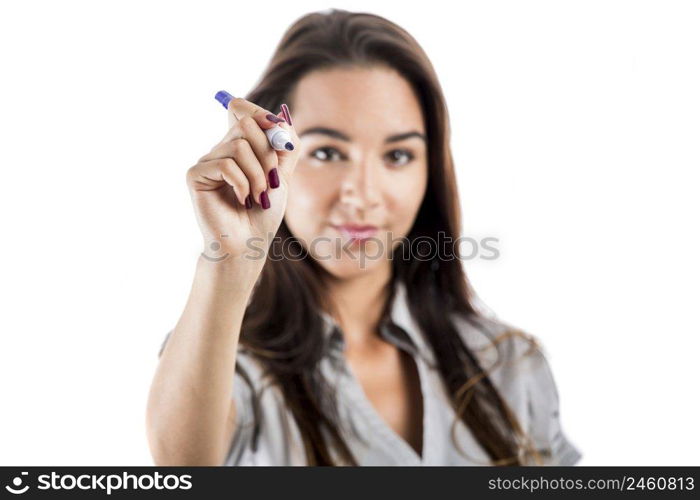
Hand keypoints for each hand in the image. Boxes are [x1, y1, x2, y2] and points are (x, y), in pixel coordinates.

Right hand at [186, 97, 298, 263]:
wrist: (249, 243)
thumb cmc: (263, 213)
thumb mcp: (282, 174)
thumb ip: (284, 145)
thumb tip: (278, 118)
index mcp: (238, 145)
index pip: (243, 110)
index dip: (264, 116)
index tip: (281, 137)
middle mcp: (220, 149)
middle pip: (246, 124)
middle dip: (268, 154)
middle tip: (271, 181)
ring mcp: (207, 161)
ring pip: (238, 146)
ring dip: (258, 174)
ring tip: (257, 196)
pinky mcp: (195, 174)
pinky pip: (227, 165)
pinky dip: (242, 184)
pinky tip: (241, 200)